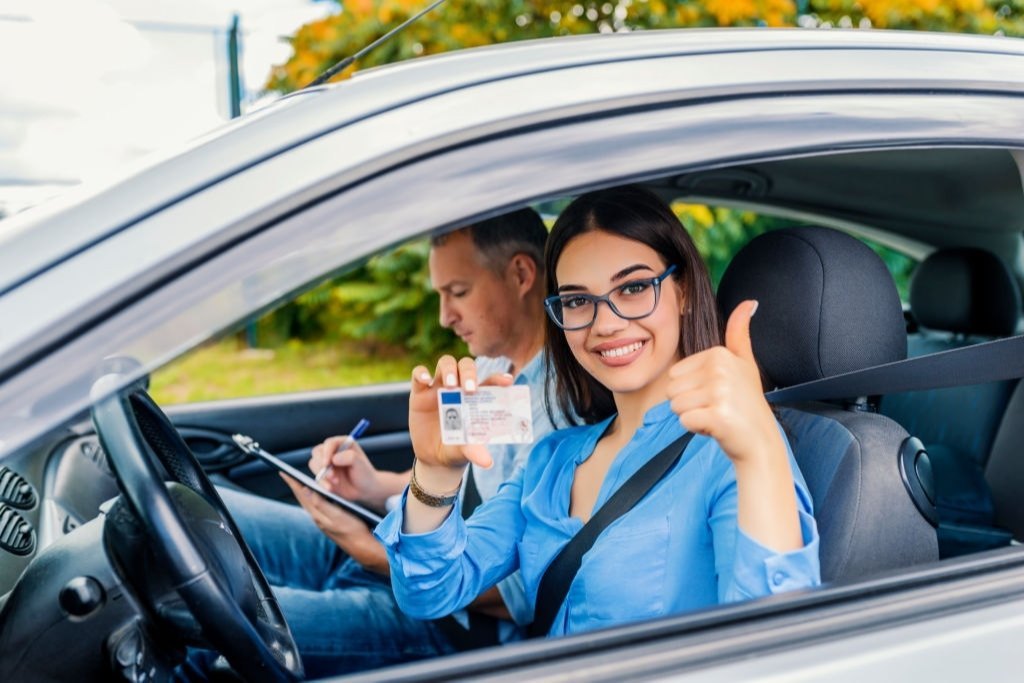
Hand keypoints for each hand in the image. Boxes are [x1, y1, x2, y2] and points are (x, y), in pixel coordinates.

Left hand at [280, 473, 388, 573]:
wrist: (362, 546)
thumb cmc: (353, 530)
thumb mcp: (337, 516)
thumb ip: (321, 504)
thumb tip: (306, 491)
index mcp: (318, 514)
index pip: (302, 495)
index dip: (293, 483)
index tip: (283, 472)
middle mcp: (317, 517)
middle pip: (302, 498)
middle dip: (295, 485)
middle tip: (288, 474)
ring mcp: (322, 520)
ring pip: (308, 502)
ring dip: (303, 491)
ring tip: (298, 481)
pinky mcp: (329, 521)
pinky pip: (316, 505)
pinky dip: (312, 496)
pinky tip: (316, 494)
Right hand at [309, 437, 389, 510]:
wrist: (365, 489)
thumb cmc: (365, 474)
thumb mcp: (361, 464)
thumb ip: (349, 457)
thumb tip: (334, 459)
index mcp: (343, 443)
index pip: (330, 443)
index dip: (326, 452)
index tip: (327, 463)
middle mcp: (333, 451)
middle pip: (318, 452)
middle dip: (322, 465)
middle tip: (332, 476)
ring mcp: (327, 462)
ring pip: (314, 463)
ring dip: (322, 474)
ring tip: (336, 482)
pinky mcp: (323, 474)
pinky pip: (316, 476)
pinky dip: (322, 482)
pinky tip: (330, 488)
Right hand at [408, 356, 513, 470]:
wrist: (434, 458)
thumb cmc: (456, 449)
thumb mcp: (466, 451)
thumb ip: (475, 452)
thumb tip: (487, 462)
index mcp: (476, 398)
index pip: (489, 381)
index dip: (498, 378)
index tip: (507, 381)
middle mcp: (459, 388)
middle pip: (466, 366)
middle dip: (469, 372)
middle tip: (470, 389)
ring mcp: (439, 387)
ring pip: (445, 363)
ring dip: (449, 369)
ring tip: (450, 386)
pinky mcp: (420, 393)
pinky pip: (418, 374)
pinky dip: (420, 373)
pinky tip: (425, 379)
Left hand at [666, 300, 780, 464]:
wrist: (761, 441)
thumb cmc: (747, 403)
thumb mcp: (744, 363)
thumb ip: (739, 333)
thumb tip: (749, 302)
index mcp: (719, 354)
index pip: (675, 373)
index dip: (691, 388)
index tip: (716, 393)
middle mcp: (720, 370)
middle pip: (671, 389)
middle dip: (689, 403)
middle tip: (716, 406)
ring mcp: (720, 393)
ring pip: (675, 406)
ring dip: (692, 416)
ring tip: (716, 415)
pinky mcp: (717, 416)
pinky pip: (685, 421)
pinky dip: (696, 428)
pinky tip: (716, 427)